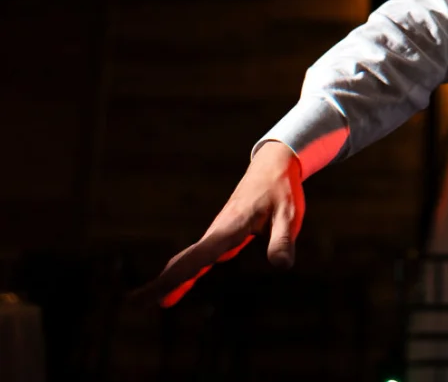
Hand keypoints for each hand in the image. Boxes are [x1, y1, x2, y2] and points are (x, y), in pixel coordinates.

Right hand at [129, 141, 304, 306]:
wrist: (272, 167)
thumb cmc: (281, 190)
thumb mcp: (289, 215)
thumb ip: (283, 240)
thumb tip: (282, 266)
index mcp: (228, 229)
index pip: (196, 260)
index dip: (172, 281)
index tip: (148, 297)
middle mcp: (217, 233)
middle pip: (184, 262)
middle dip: (161, 283)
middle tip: (133, 304)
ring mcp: (217, 234)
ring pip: (188, 260)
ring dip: (170, 280)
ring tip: (151, 302)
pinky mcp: (222, 235)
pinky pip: (199, 257)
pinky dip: (184, 273)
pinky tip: (179, 288)